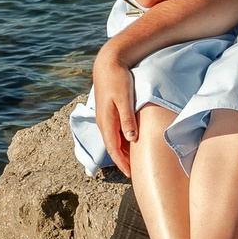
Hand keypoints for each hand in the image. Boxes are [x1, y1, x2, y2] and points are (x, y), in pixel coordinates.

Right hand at [92, 46, 139, 175]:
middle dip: (122, 161)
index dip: (122, 163)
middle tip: (134, 172)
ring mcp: (104, 117)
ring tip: (132, 160)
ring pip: (113, 140)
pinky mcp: (107, 112)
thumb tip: (131, 140)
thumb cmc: (118, 80)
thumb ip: (128, 120)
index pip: (114, 149)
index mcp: (107, 122)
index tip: (130, 174)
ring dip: (121, 151)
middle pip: (113, 147)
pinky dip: (121, 140)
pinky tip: (129, 141)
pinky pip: (114, 132)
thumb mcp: (125, 99)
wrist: (107, 64)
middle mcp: (103, 122)